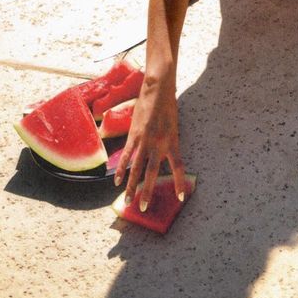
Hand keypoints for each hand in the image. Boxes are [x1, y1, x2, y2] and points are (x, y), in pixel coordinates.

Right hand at [113, 77, 185, 209]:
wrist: (159, 90)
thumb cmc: (169, 106)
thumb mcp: (173, 126)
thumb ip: (168, 141)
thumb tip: (163, 154)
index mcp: (173, 142)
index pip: (178, 167)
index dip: (179, 183)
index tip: (180, 197)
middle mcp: (159, 144)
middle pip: (153, 173)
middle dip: (148, 192)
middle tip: (142, 208)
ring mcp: (145, 141)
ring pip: (137, 168)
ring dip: (131, 186)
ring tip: (127, 200)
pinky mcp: (134, 135)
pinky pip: (126, 156)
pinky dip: (121, 169)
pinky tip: (117, 181)